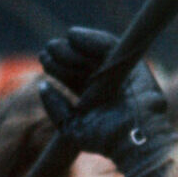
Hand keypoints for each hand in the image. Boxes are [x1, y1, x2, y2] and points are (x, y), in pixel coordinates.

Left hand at [37, 27, 175, 176]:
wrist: (133, 138)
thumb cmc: (105, 139)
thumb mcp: (72, 127)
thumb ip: (56, 109)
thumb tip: (43, 86)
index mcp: (95, 99)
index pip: (73, 77)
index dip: (57, 67)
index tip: (44, 60)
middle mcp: (107, 85)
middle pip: (81, 62)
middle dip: (61, 54)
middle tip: (46, 54)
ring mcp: (120, 74)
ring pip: (93, 51)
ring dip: (71, 46)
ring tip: (56, 48)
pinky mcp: (134, 66)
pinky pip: (110, 45)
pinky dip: (90, 38)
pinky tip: (73, 37)